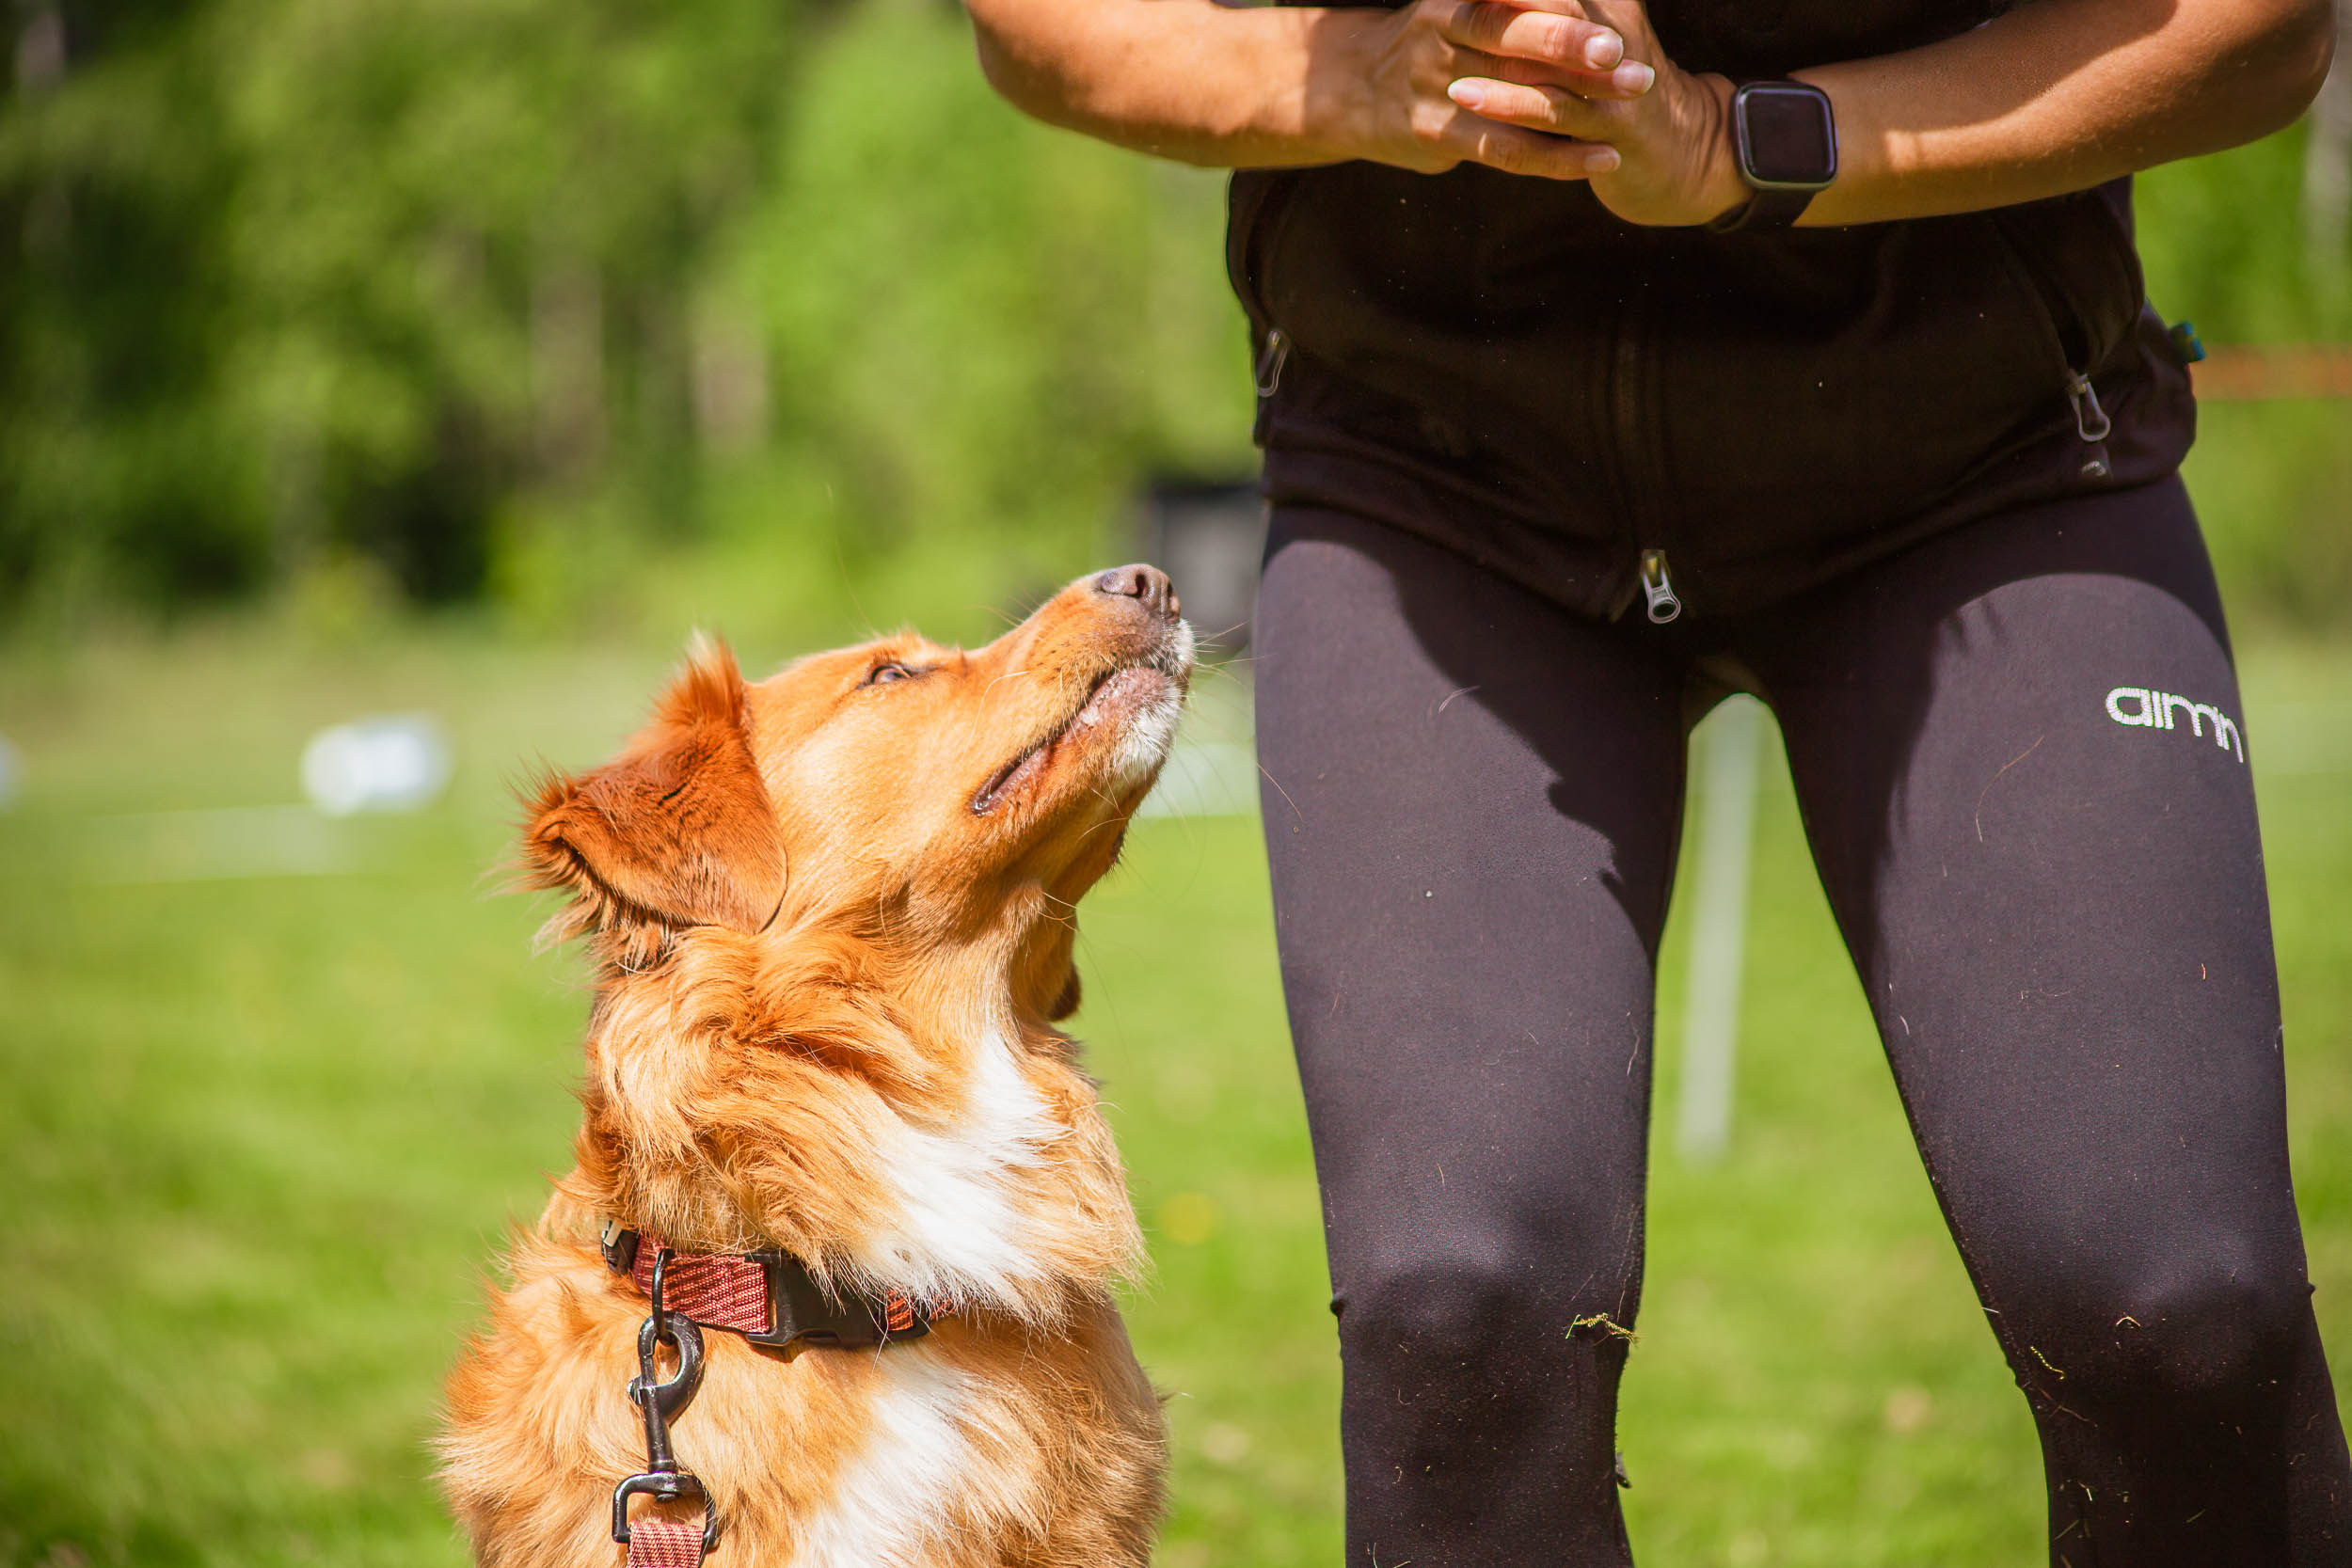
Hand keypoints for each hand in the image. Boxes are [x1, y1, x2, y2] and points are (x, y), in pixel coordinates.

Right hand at [1337, 0, 1662, 179]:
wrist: (1353, 90)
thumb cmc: (1433, 43)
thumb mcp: (1460, 7)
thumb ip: (1511, 6)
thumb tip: (1584, 2)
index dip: (1559, 7)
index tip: (1610, 19)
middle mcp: (1440, 32)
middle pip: (1511, 37)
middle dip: (1570, 45)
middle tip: (1621, 55)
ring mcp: (1435, 85)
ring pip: (1513, 97)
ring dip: (1577, 106)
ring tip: (1632, 105)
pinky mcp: (1436, 134)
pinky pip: (1506, 150)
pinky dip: (1558, 158)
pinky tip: (1601, 159)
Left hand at [1442, 1, 1750, 224]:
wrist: (1686, 144)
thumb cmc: (1624, 83)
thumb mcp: (1603, 30)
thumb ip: (1562, 12)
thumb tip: (1505, 5)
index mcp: (1608, 8)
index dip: (1514, 1)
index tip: (1460, 1)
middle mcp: (1618, 41)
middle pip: (1555, 27)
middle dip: (1504, 28)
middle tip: (1453, 34)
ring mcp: (1619, 92)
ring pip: (1557, 87)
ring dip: (1506, 93)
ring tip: (1458, 92)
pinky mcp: (1619, 135)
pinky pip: (1566, 133)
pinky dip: (1526, 132)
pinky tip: (1489, 135)